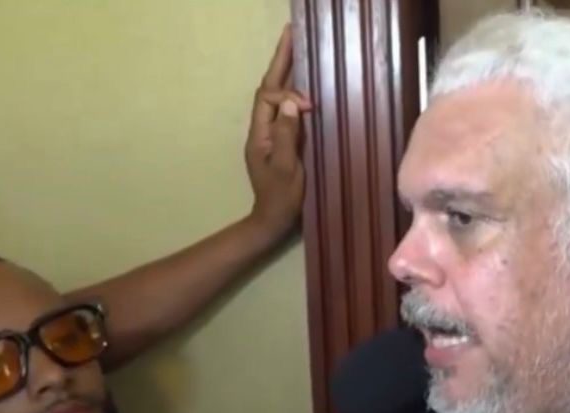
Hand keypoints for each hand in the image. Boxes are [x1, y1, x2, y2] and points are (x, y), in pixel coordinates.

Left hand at [245, 23, 312, 229]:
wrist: (273, 221)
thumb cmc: (280, 198)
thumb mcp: (285, 169)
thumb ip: (287, 136)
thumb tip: (293, 104)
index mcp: (259, 135)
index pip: (270, 100)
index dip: (289, 94)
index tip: (309, 106)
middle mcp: (262, 129)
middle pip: (270, 88)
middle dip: (280, 61)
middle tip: (291, 33)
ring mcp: (271, 135)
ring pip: (277, 97)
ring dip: (286, 72)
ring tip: (296, 48)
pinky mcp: (282, 140)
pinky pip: (286, 110)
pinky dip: (294, 92)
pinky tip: (305, 84)